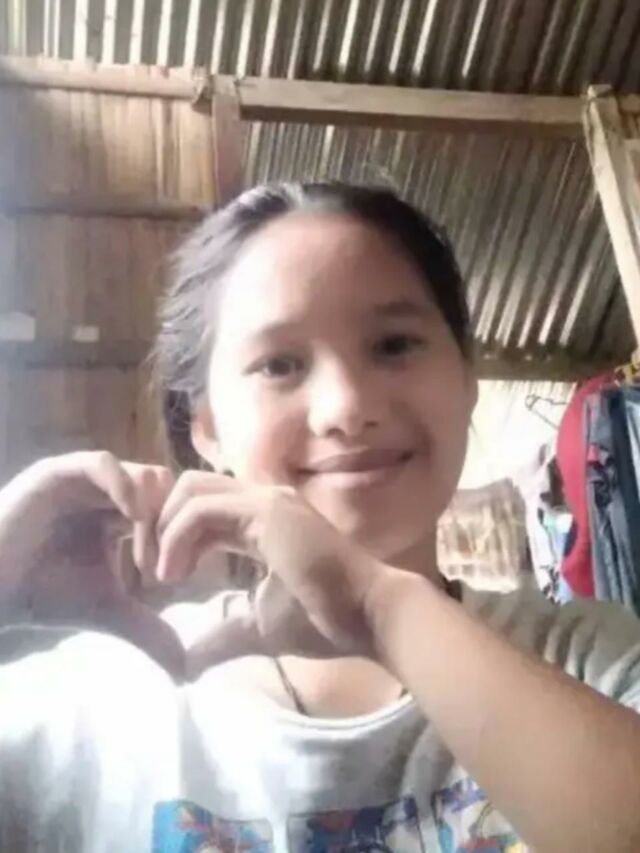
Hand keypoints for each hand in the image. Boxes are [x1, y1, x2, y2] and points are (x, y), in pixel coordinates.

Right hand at [0, 452, 183, 679]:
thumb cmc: (45, 595)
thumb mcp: (107, 611)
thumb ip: (148, 630)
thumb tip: (186, 671)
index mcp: (119, 514)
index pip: (170, 509)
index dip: (180, 537)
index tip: (175, 576)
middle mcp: (105, 491)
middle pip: (164, 489)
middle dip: (171, 524)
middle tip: (161, 566)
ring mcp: (82, 478)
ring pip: (141, 473)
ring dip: (152, 509)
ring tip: (143, 554)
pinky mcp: (57, 472)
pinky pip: (102, 463)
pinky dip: (125, 485)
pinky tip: (130, 519)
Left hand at [156, 471, 392, 679]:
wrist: (369, 617)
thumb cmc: (325, 620)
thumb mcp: (258, 626)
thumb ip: (222, 633)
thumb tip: (185, 662)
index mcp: (262, 518)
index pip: (202, 504)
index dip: (174, 532)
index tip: (164, 575)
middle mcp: (262, 498)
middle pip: (190, 486)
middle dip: (160, 521)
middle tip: (152, 570)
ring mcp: (266, 500)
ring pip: (191, 489)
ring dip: (164, 528)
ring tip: (163, 574)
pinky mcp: (267, 512)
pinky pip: (202, 509)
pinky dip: (177, 536)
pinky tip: (176, 574)